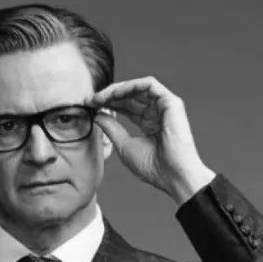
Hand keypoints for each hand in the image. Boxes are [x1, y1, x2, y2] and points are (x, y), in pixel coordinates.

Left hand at [88, 76, 214, 203]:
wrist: (173, 176)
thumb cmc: (152, 168)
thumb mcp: (124, 146)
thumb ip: (112, 129)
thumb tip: (97, 114)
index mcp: (148, 123)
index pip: (126, 107)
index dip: (107, 104)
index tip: (89, 105)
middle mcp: (157, 112)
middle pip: (130, 96)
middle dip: (109, 95)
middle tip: (90, 99)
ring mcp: (165, 106)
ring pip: (138, 88)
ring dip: (117, 90)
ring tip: (100, 97)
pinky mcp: (170, 102)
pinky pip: (148, 85)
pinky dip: (131, 86)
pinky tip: (116, 93)